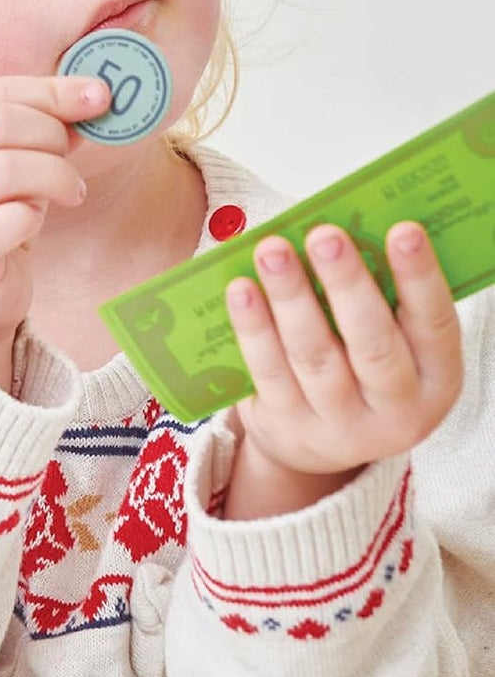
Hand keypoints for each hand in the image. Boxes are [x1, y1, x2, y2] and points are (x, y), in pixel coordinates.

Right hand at [0, 75, 108, 387]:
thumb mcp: (11, 164)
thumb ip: (39, 128)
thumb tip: (91, 97)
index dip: (50, 91)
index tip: (98, 97)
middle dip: (51, 134)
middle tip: (70, 157)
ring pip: (4, 167)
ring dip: (55, 175)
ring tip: (69, 193)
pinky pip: (6, 220)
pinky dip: (33, 215)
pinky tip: (36, 221)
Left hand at [222, 222, 463, 517]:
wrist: (317, 447)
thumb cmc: (360, 373)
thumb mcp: (392, 347)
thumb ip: (383, 301)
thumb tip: (350, 229)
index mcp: (435, 381)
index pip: (434, 326)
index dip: (420, 278)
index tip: (403, 230)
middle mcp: (395, 410)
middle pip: (372, 344)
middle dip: (347, 284)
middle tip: (324, 235)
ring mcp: (338, 425)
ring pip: (313, 356)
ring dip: (290, 297)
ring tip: (273, 250)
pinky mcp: (287, 425)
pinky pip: (267, 371)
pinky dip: (253, 328)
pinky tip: (241, 290)